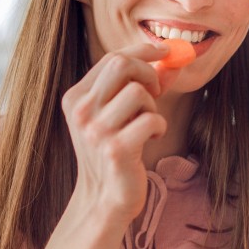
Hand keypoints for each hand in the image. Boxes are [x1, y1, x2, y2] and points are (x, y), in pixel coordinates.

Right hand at [60, 42, 172, 224]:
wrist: (105, 198)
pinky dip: (159, 125)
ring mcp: (96, 131)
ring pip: (138, 92)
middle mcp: (81, 111)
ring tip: (147, 123)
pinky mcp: (116, 149)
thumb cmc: (116, 151)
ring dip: (153, 105)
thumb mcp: (121, 114)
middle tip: (156, 91)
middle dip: (148, 72)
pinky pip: (151, 118)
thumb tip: (173, 59)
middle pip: (122, 64)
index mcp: (76, 98)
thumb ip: (143, 85)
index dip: (142, 50)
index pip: (111, 57)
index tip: (164, 50)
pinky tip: (151, 137)